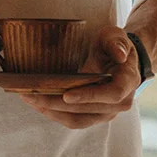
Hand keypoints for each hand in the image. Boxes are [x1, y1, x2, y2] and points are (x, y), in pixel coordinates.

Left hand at [18, 24, 141, 128]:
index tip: (67, 95)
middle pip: (87, 110)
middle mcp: (119, 103)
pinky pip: (72, 120)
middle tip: (32, 93)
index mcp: (127, 82)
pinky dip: (54, 114)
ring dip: (51, 111)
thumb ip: (116, 42)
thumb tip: (120, 55)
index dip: (90, 96)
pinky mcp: (93, 117)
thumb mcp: (115, 36)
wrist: (117, 60)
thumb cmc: (113, 45)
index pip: (112, 94)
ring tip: (29, 98)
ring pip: (77, 120)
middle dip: (58, 103)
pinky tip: (37, 103)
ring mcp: (106, 113)